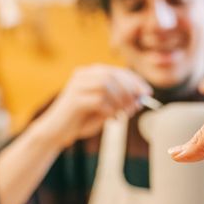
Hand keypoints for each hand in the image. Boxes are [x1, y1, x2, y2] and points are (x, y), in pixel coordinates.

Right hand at [37, 65, 152, 148]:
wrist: (56, 132)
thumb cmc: (81, 120)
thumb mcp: (105, 109)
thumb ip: (120, 103)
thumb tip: (140, 99)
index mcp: (89, 73)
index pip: (117, 71)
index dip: (135, 80)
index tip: (147, 92)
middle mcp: (82, 75)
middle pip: (113, 75)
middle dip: (130, 89)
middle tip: (138, 104)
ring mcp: (77, 86)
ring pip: (107, 85)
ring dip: (121, 100)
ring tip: (123, 114)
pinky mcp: (74, 100)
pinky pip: (99, 100)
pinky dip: (110, 110)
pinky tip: (110, 118)